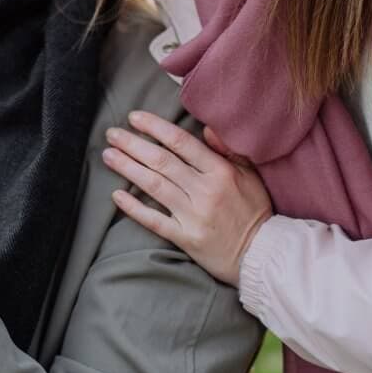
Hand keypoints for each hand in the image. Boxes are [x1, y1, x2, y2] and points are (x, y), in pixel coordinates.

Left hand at [101, 110, 272, 286]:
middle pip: (162, 161)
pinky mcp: (186, 238)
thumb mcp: (250, 175)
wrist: (263, 255)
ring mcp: (194, 215)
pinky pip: (155, 221)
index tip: (134, 118)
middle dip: (133, 144)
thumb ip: (228, 150)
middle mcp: (205, 191)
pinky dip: (134, 208)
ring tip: (108, 155)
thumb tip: (207, 128)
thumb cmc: (255, 211)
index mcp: (221, 172)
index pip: (181, 142)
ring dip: (128, 168)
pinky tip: (117, 195)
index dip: (155, 127)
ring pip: (154, 186)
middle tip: (112, 134)